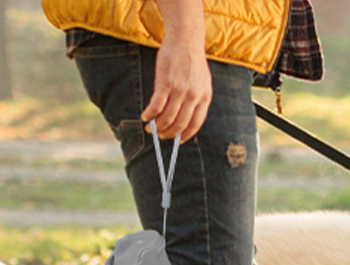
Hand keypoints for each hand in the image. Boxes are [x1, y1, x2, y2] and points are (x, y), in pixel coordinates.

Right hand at [141, 0, 210, 140]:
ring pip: (167, 118)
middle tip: (160, 135)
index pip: (196, 124)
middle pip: (180, 124)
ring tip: (150, 127)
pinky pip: (156, 106)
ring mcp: (180, 91)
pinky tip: (145, 116)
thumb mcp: (202, 81)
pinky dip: (149, 114)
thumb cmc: (191, 60)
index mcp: (205, 97)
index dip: (185, 135)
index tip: (177, 140)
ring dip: (157, 126)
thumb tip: (186, 116)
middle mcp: (194, 96)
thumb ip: (197, 98)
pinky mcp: (166, 84)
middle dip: (168, 133)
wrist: (185, 40)